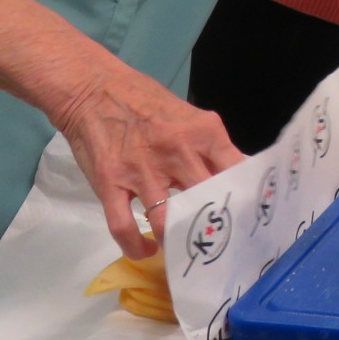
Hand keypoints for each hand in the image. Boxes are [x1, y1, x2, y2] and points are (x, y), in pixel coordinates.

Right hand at [54, 65, 245, 257]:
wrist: (93, 88)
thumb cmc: (146, 102)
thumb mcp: (189, 117)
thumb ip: (210, 147)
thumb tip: (234, 177)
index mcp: (203, 132)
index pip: (235, 171)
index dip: (243, 197)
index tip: (245, 216)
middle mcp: (177, 151)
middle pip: (205, 200)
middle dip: (212, 226)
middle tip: (214, 241)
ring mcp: (142, 170)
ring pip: (166, 221)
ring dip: (175, 240)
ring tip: (180, 248)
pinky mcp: (110, 184)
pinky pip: (123, 227)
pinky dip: (135, 246)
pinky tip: (145, 250)